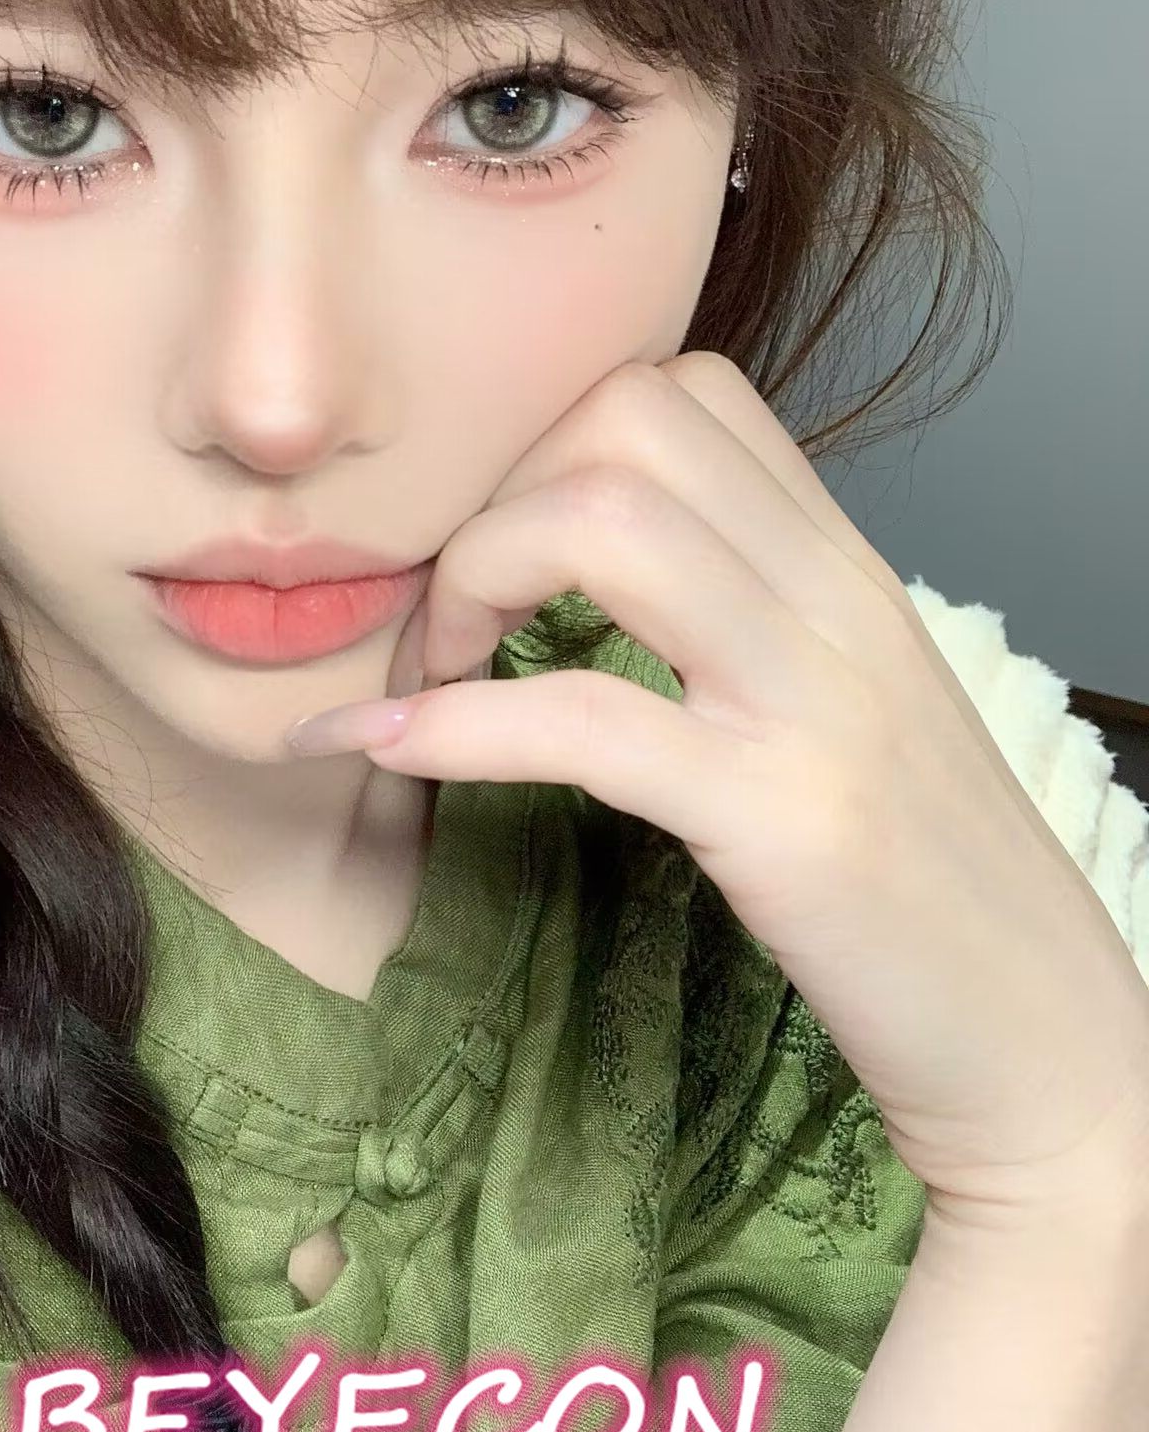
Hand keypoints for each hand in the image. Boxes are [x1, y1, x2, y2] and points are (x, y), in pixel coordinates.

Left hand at [284, 353, 1148, 1220]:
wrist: (1044, 1042)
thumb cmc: (921, 885)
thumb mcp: (842, 706)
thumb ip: (743, 614)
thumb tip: (598, 563)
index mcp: (844, 566)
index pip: (679, 389)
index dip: (543, 448)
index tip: (490, 553)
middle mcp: (839, 600)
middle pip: (621, 420)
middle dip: (490, 499)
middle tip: (442, 619)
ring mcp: (818, 699)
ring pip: (602, 521)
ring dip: (466, 583)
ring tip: (423, 677)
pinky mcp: (786, 816)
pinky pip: (583, 718)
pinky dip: (453, 726)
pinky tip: (387, 751)